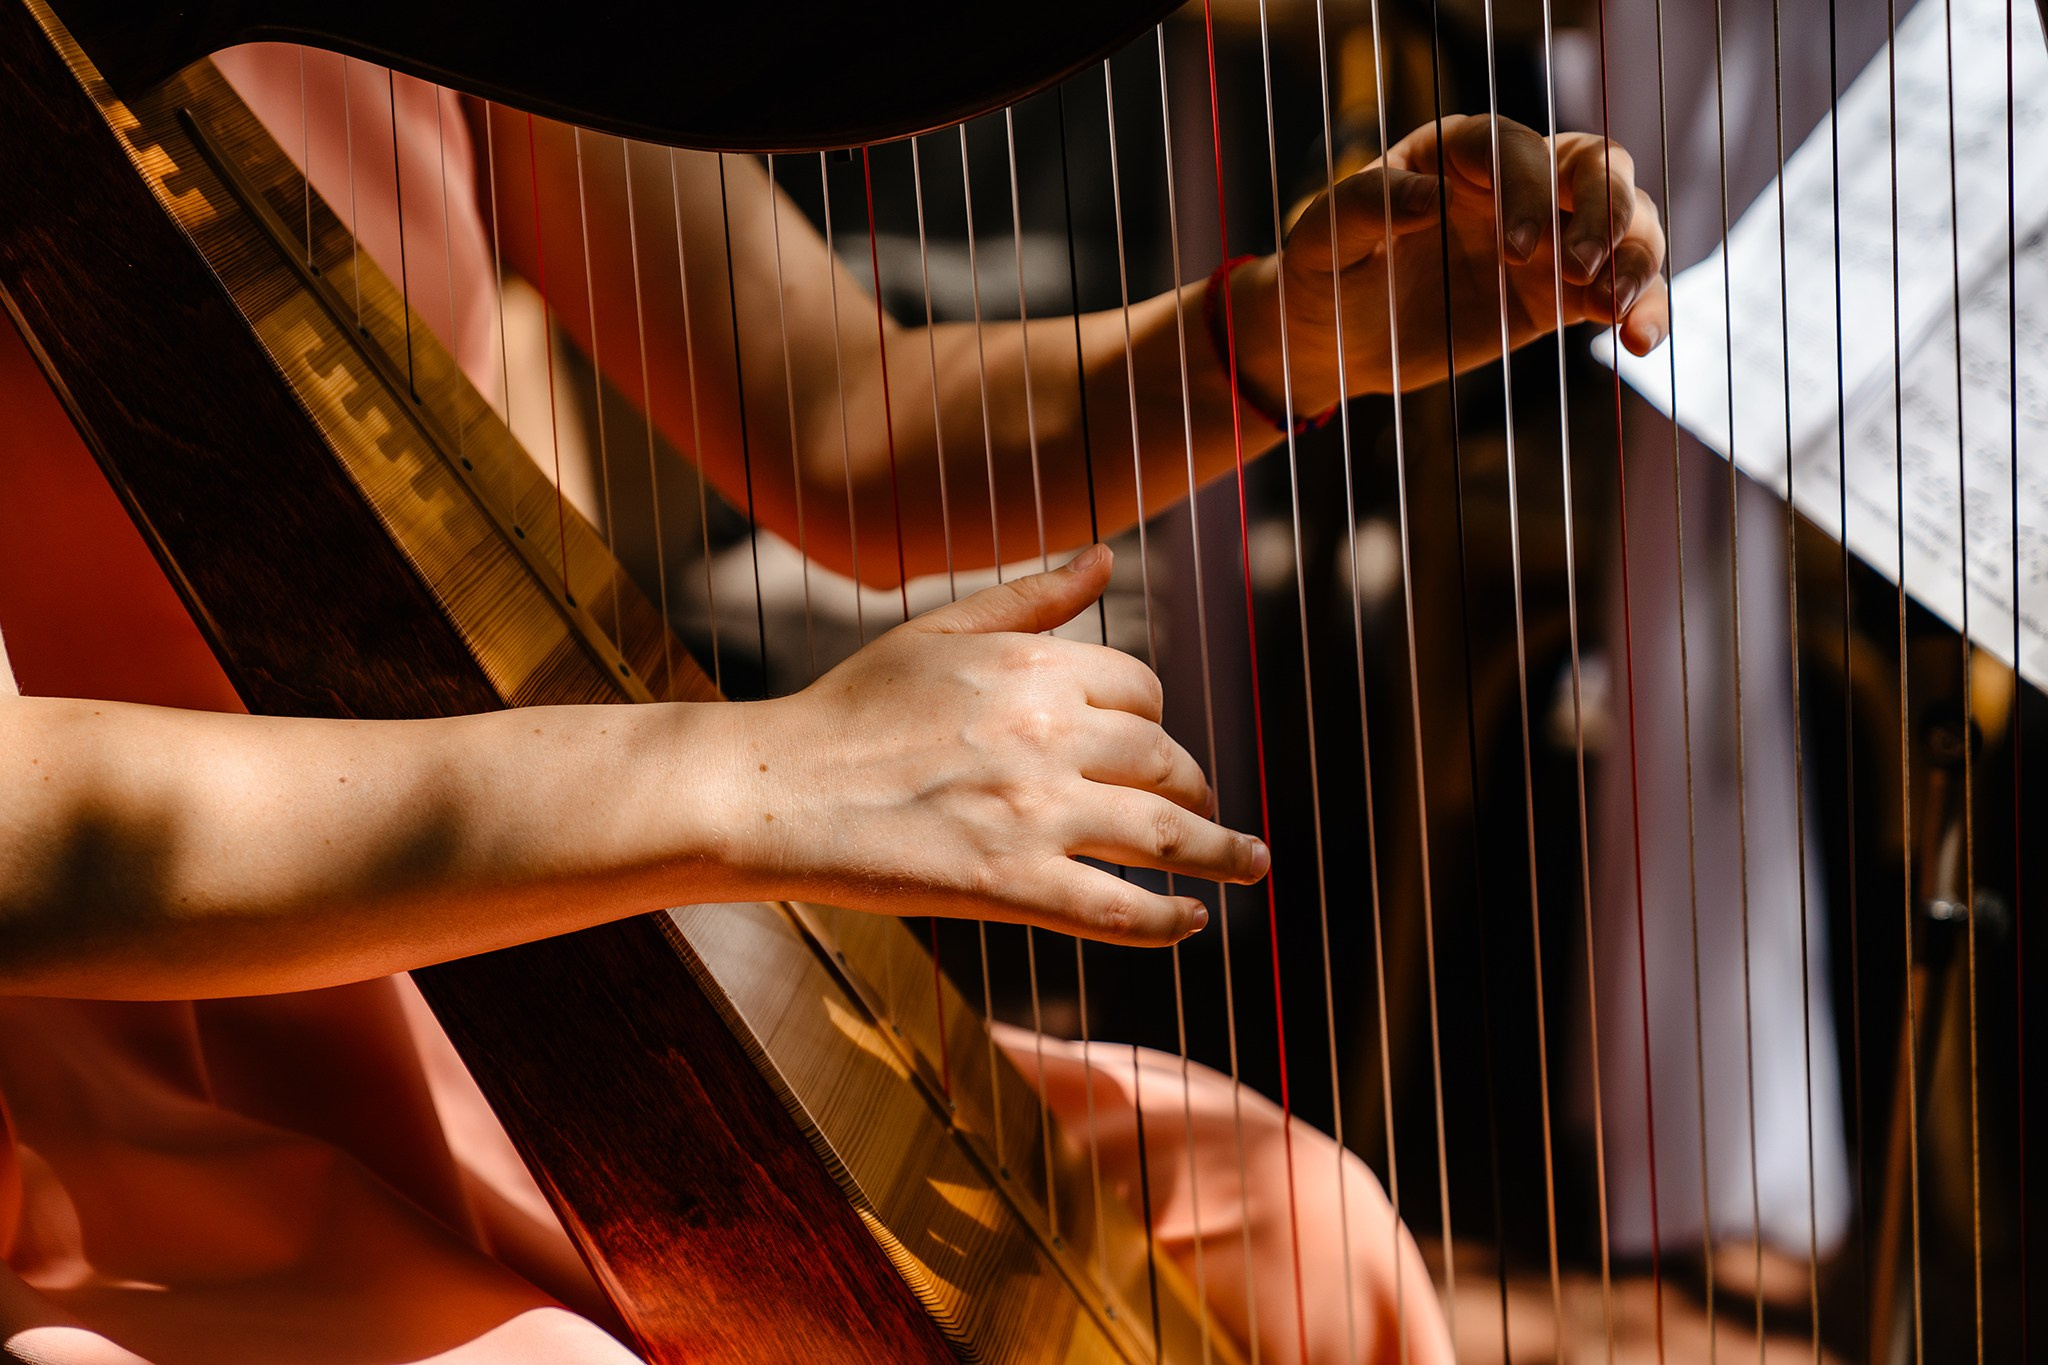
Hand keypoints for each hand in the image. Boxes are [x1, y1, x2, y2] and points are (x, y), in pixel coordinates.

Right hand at [725, 546, 1264, 943]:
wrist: (774, 789)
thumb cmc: (846, 709)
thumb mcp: (937, 631)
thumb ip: (1030, 596)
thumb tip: (1105, 556)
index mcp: (1032, 666)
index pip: (1142, 689)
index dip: (1155, 719)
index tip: (1153, 746)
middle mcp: (1047, 734)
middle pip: (1164, 760)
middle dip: (1193, 787)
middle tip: (1201, 812)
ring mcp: (1033, 813)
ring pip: (1163, 834)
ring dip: (1222, 853)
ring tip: (1252, 865)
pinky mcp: (1010, 884)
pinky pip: (1117, 909)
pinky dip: (1170, 919)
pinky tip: (1196, 923)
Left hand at [1240, 113, 1668, 407]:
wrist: (1331, 338)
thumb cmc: (1322, 273)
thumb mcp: (1322, 238)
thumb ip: (1366, 208)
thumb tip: (1426, 199)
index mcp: (1456, 154)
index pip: (1514, 147)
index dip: (1527, 188)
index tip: (1517, 248)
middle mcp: (1513, 185)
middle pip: (1593, 168)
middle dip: (1602, 211)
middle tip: (1579, 270)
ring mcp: (1544, 238)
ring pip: (1624, 223)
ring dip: (1637, 258)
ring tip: (1617, 310)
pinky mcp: (1554, 296)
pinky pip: (1616, 291)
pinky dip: (1640, 308)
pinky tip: (1640, 340)